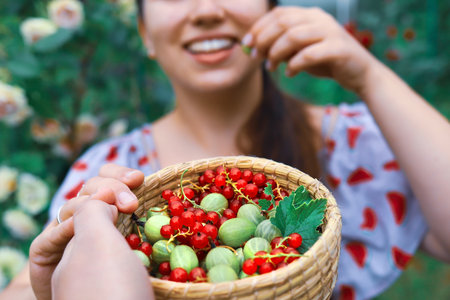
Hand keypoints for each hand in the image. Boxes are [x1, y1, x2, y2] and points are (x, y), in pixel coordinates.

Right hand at [29, 164, 143, 299]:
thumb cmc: (115, 280)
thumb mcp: (133, 246)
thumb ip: (139, 224)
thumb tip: (155, 205)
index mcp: (106, 208)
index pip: (108, 178)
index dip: (120, 174)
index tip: (138, 178)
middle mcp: (83, 214)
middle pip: (92, 185)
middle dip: (113, 187)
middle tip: (131, 203)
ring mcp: (62, 230)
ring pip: (72, 205)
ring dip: (92, 204)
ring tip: (113, 210)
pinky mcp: (42, 249)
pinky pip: (50, 235)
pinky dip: (65, 229)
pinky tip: (79, 228)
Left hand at [243, 6, 378, 93]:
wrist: (359, 74)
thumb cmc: (327, 61)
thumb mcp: (300, 52)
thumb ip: (282, 48)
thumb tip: (255, 49)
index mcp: (310, 15)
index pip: (279, 13)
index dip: (259, 27)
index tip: (246, 44)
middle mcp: (320, 19)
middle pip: (283, 23)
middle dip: (264, 40)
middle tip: (255, 56)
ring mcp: (330, 32)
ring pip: (294, 36)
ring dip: (277, 52)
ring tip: (271, 66)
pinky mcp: (338, 48)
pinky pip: (310, 54)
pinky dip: (295, 64)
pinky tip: (289, 73)